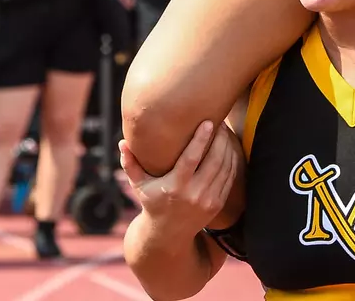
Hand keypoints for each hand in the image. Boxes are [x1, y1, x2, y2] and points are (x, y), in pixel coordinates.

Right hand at [119, 121, 239, 237]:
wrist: (168, 234)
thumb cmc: (152, 202)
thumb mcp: (139, 185)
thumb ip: (130, 164)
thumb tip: (122, 142)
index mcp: (174, 186)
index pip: (191, 159)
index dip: (201, 139)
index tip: (209, 122)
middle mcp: (193, 194)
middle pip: (214, 161)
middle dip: (220, 138)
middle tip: (221, 121)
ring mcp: (208, 200)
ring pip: (225, 167)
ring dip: (228, 146)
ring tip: (225, 130)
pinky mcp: (217, 204)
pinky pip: (230, 177)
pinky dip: (232, 160)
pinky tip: (229, 147)